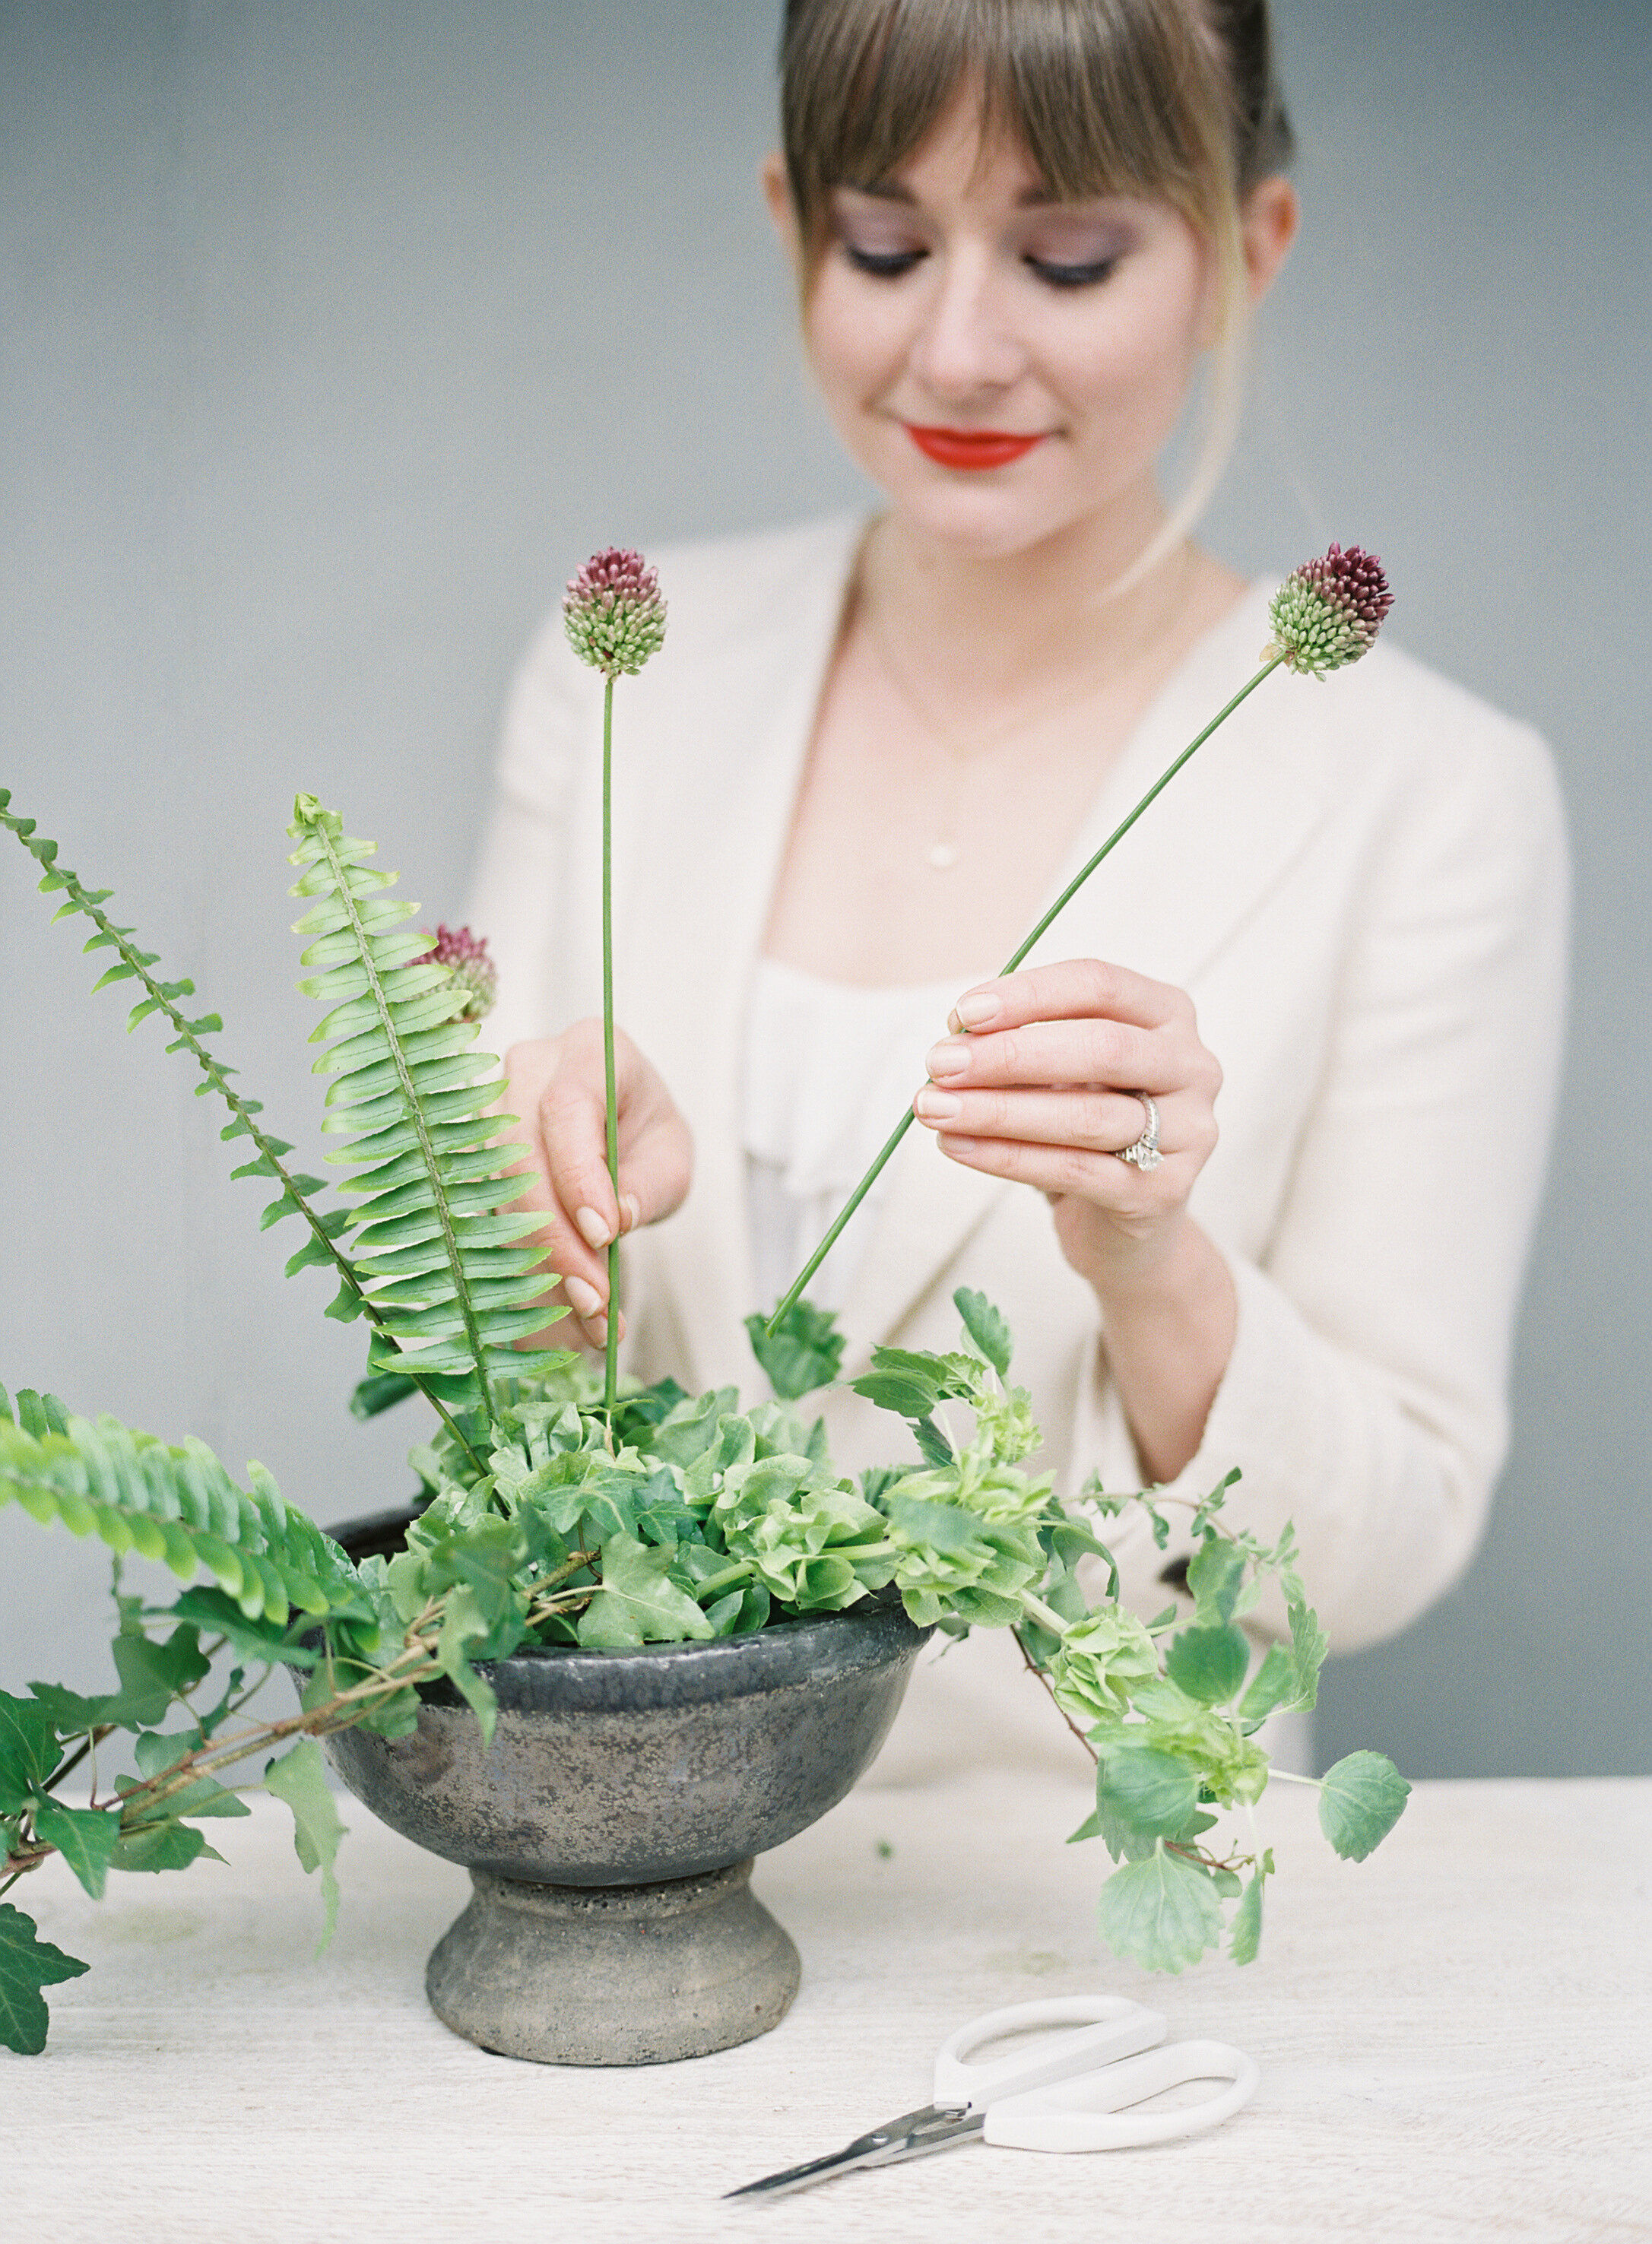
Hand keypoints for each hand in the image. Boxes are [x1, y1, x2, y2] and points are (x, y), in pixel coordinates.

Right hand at [498, 1020, 692, 1350]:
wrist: (619, 1135)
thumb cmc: (647, 1138)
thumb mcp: (671, 1159)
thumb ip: (648, 1186)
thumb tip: (614, 1219)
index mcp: (589, 1051)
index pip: (567, 1108)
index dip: (577, 1174)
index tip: (603, 1235)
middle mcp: (528, 1070)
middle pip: (519, 1154)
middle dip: (555, 1238)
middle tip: (594, 1302)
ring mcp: (489, 1110)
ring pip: (495, 1191)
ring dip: (537, 1263)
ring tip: (585, 1319)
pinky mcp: (471, 1155)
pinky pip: (484, 1215)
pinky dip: (521, 1270)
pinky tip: (554, 1316)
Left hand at [912, 958, 1220, 1281]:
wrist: (1127, 1223)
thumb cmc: (1086, 1120)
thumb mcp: (1061, 1069)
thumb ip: (1023, 1041)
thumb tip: (959, 1035)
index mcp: (1168, 1015)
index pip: (1101, 985)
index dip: (1030, 994)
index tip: (963, 1015)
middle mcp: (1192, 1067)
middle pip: (1102, 1048)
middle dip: (1011, 1055)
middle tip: (940, 1063)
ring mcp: (1188, 1133)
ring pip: (1086, 1115)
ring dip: (998, 1110)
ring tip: (933, 1108)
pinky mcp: (1162, 1194)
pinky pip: (1074, 1170)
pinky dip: (1006, 1157)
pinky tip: (956, 1146)